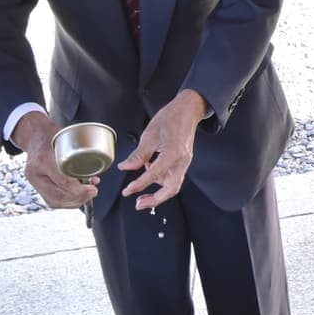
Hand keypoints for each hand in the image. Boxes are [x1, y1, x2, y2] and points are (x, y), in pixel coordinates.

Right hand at [13, 111, 98, 209]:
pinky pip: (49, 199)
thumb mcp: (68, 139)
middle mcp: (36, 172)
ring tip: (86, 197)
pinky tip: (75, 199)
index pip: (63, 181)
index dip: (79, 189)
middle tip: (93, 193)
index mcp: (44, 159)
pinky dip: (64, 202)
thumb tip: (95, 173)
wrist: (34, 134)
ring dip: (72, 203)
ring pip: (53, 200)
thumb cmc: (52, 135)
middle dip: (78, 198)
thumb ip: (80, 154)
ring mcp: (33, 179)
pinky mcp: (35, 184)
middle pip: (58, 195)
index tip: (93, 189)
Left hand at [119, 89, 206, 209]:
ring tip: (142, 197)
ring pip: (173, 185)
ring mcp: (184, 162)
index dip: (139, 185)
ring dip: (158, 194)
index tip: (127, 191)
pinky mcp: (182, 161)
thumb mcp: (150, 134)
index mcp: (173, 152)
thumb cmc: (171, 118)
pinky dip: (161, 181)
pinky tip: (149, 176)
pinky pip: (173, 177)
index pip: (154, 174)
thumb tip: (126, 167)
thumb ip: (138, 154)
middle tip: (139, 204)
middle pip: (171, 188)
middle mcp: (182, 160)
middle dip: (155, 200)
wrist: (188, 110)